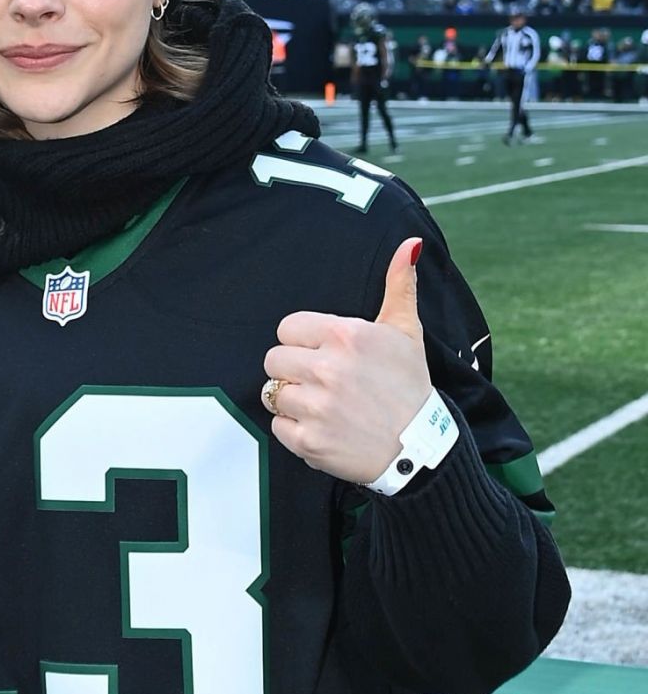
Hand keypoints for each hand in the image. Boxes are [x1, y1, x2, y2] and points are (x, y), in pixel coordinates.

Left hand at [261, 237, 430, 485]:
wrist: (419, 449)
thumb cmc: (410, 387)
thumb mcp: (406, 333)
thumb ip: (399, 286)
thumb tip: (409, 245)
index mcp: (345, 336)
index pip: (287, 328)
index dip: (301, 341)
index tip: (321, 353)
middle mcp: (327, 369)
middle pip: (273, 360)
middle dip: (292, 369)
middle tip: (320, 381)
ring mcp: (316, 408)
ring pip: (273, 393)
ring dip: (293, 400)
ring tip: (324, 405)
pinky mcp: (309, 441)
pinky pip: (278, 426)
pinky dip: (294, 430)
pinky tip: (322, 427)